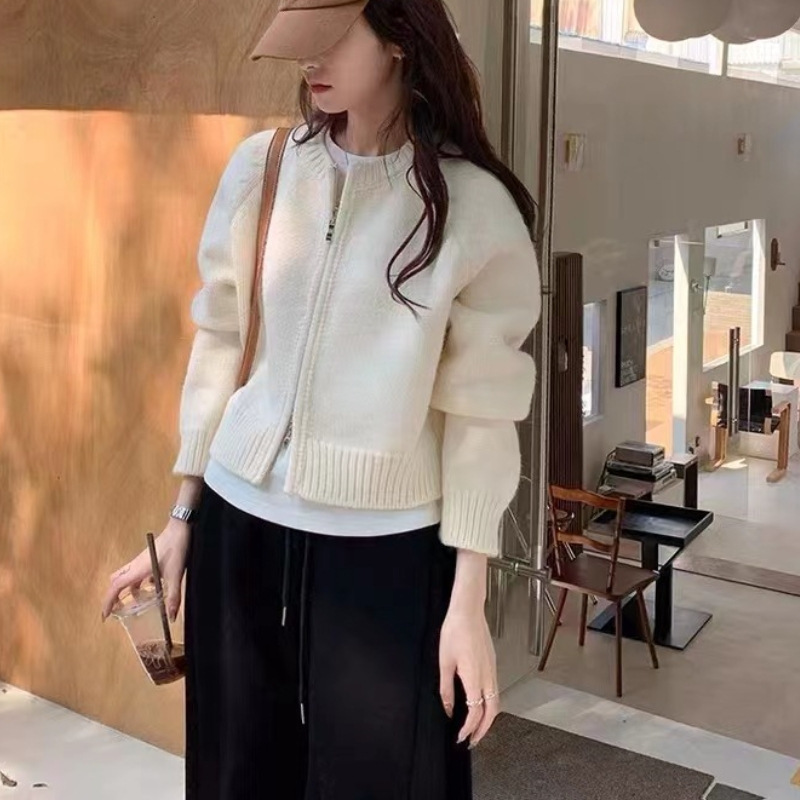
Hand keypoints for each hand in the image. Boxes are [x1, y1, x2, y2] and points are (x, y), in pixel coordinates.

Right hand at [101, 520, 190, 623]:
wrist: (180, 529)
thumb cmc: (175, 550)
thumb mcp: (175, 576)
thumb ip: (173, 597)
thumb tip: (171, 618)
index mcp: (136, 570)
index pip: (115, 588)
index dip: (107, 602)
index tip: (104, 616)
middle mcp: (135, 565)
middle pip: (116, 581)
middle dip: (114, 596)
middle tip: (119, 609)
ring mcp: (141, 561)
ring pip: (127, 577)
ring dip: (129, 590)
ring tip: (139, 602)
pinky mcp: (148, 558)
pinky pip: (139, 572)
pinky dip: (141, 582)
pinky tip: (155, 587)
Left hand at [438, 603, 499, 748]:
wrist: (468, 610)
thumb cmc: (455, 630)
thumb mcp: (444, 662)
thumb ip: (446, 689)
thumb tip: (448, 708)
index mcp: (474, 677)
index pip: (475, 712)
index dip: (469, 729)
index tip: (461, 737)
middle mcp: (487, 676)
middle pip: (492, 712)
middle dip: (483, 730)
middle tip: (472, 740)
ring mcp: (492, 669)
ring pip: (496, 702)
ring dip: (488, 718)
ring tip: (476, 727)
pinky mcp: (492, 663)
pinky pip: (495, 690)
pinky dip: (490, 704)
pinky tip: (480, 704)